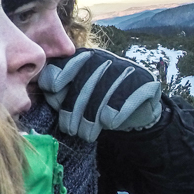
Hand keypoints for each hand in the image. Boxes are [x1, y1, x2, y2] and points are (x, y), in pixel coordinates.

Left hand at [38, 48, 161, 141]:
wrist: (136, 112)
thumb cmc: (99, 106)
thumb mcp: (76, 98)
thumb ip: (60, 93)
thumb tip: (47, 93)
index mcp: (86, 58)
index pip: (69, 62)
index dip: (58, 75)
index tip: (52, 92)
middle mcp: (107, 59)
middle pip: (85, 81)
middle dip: (73, 108)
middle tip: (69, 130)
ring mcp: (128, 69)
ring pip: (105, 91)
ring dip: (92, 117)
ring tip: (86, 135)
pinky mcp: (147, 83)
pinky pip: (129, 97)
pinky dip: (117, 112)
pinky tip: (109, 124)